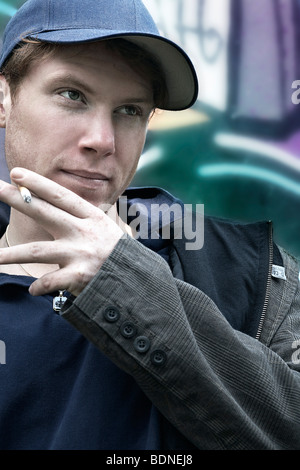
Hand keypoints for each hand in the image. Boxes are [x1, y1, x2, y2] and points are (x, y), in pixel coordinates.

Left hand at [0, 167, 124, 295]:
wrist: (137, 281)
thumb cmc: (117, 253)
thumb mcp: (104, 228)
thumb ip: (81, 218)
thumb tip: (56, 204)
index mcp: (91, 217)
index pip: (61, 196)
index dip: (38, 184)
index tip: (16, 173)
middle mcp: (83, 232)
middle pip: (44, 213)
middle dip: (17, 200)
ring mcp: (80, 254)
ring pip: (37, 251)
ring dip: (11, 254)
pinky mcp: (78, 277)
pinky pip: (50, 281)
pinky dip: (38, 286)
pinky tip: (32, 288)